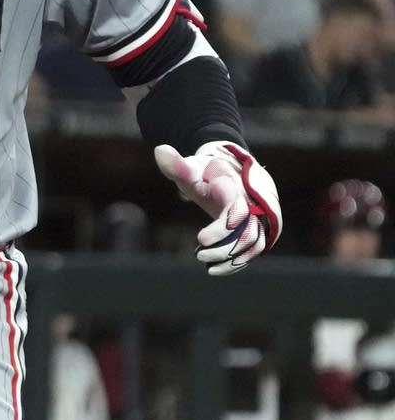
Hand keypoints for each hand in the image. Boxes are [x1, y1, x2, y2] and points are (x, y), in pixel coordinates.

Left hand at [154, 142, 281, 275]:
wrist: (228, 166)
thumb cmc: (205, 169)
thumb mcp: (190, 166)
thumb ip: (176, 164)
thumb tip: (159, 150)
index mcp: (237, 188)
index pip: (237, 211)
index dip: (222, 228)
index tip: (200, 239)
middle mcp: (254, 203)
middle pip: (248, 232)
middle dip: (224, 247)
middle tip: (200, 255)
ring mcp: (259, 215)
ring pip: (254, 243)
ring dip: (232, 258)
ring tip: (207, 265)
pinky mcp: (258, 226)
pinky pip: (255, 248)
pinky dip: (239, 261)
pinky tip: (217, 269)